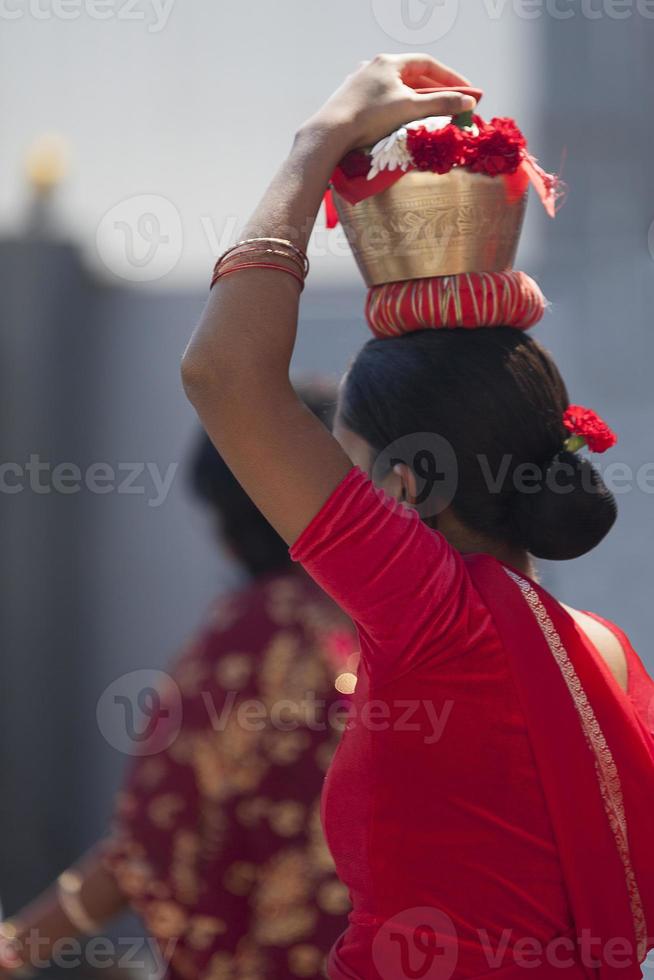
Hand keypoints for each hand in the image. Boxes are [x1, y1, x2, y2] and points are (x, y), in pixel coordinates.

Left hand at [304, 53, 476, 152]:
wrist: (330, 133)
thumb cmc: (370, 117)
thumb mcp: (410, 109)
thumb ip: (440, 105)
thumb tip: (468, 102)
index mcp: (389, 62)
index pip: (428, 64)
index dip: (450, 78)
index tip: (467, 92)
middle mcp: (374, 67)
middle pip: (413, 77)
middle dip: (435, 92)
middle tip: (453, 106)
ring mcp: (361, 84)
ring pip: (397, 90)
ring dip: (416, 102)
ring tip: (431, 117)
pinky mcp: (352, 101)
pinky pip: (382, 102)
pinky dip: (397, 110)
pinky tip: (401, 123)